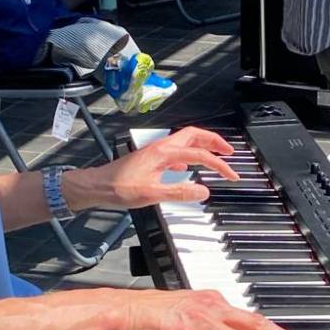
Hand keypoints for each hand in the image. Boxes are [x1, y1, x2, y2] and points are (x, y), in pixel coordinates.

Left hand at [66, 125, 237, 212]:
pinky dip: (188, 154)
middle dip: (215, 142)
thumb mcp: (152, 194)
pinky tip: (188, 167)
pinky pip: (176, 150)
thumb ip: (179, 193)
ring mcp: (156, 151)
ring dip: (202, 145)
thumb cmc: (119, 188)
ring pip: (185, 141)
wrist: (97, 186)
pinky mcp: (151, 158)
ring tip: (215, 154)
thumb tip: (204, 191)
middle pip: (194, 135)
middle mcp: (161, 147)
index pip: (200, 155)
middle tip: (230, 152)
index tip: (232, 175)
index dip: (219, 165)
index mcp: (164, 153)